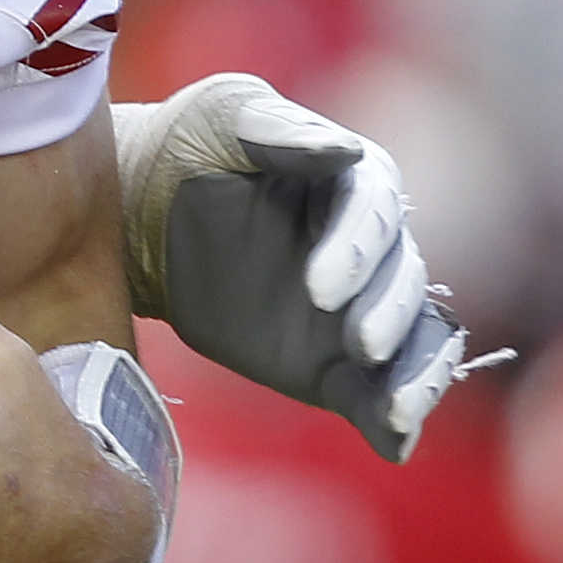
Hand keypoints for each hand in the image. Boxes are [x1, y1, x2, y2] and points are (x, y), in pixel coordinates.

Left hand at [114, 73, 468, 458]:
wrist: (144, 215)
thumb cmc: (189, 148)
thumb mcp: (222, 117)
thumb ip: (277, 133)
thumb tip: (345, 150)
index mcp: (354, 183)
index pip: (375, 213)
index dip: (355, 250)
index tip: (320, 287)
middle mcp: (371, 251)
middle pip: (404, 282)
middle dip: (389, 315)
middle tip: (359, 344)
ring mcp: (359, 310)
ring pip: (414, 342)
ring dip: (418, 374)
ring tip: (402, 409)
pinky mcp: (335, 364)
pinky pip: (376, 395)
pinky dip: (392, 420)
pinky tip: (395, 445)